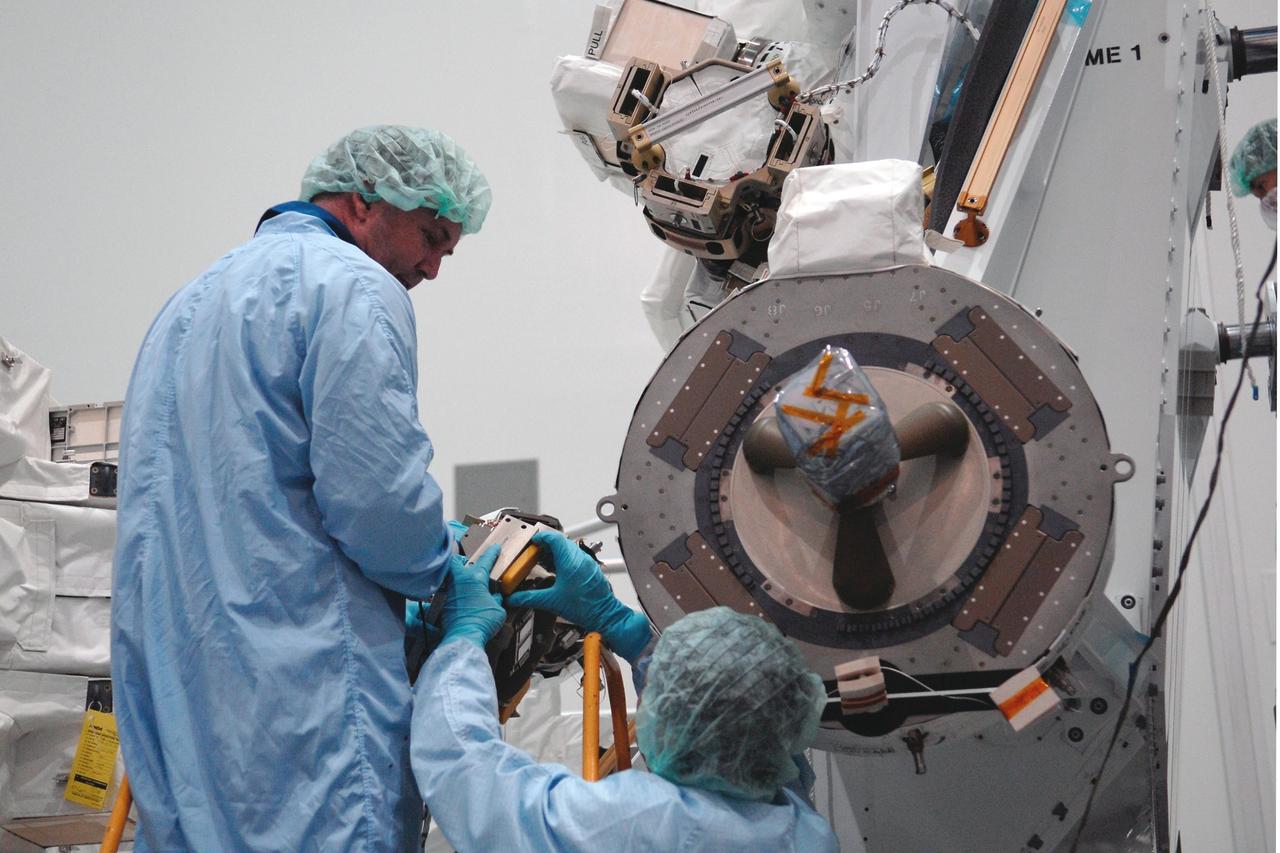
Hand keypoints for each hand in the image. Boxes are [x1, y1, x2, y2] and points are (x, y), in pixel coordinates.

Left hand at [440, 545, 505, 647]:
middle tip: (469, 563)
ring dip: (456, 577)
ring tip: (464, 582)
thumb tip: (495, 597)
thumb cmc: (482, 622)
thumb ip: (496, 599)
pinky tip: (458, 598)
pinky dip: (452, 592)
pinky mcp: (442, 602)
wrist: (464, 637)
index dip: (492, 553)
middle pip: (457, 562)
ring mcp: (449, 590)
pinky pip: (446, 591)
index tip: (495, 548)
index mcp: (475, 578)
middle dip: (462, 560)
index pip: (486, 560)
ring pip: (450, 576)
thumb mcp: (498, 609)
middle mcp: (460, 581)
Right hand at [507, 530, 652, 661]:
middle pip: (560, 542)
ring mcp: (586, 562)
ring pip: (568, 548)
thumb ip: (530, 598)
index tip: (533, 541)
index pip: (554, 538)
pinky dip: (563, 558)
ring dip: (554, 552)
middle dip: (545, 546)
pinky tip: (556, 569)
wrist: (604, 615)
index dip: (541, 537)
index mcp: (570, 562)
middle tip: (534, 553)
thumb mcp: (552, 601)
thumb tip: (515, 599)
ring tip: (543, 561)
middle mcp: (579, 558)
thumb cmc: (585, 608)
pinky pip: (574, 556)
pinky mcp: (589, 568)